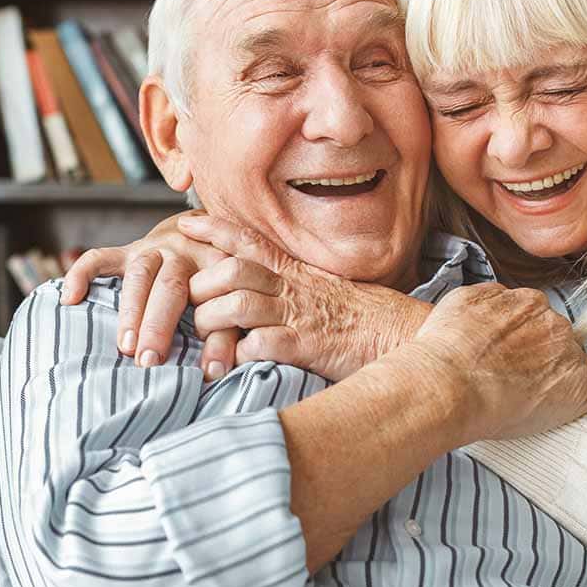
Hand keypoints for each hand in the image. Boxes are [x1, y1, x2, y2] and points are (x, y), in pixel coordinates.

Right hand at [59, 210, 235, 376]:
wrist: (200, 230)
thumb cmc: (218, 279)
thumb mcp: (233, 299)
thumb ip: (227, 333)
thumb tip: (215, 373)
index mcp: (218, 265)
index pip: (217, 302)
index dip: (213, 337)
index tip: (207, 371)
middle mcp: (186, 253)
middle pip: (172, 286)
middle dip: (159, 325)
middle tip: (149, 361)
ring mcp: (154, 249)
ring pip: (140, 275)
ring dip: (131, 311)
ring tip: (124, 347)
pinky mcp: (127, 250)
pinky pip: (100, 257)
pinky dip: (82, 274)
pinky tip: (70, 299)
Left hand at [181, 214, 430, 381]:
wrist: (400, 333)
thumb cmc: (361, 316)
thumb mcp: (322, 287)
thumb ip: (289, 283)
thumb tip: (256, 283)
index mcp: (295, 271)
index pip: (248, 240)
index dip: (214, 230)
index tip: (186, 223)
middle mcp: (292, 287)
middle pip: (231, 271)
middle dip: (201, 286)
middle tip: (192, 305)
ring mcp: (297, 316)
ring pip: (236, 305)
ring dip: (213, 321)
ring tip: (208, 340)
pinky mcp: (304, 347)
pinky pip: (258, 345)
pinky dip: (238, 354)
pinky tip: (233, 362)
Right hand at [408, 283, 586, 446]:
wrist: (449, 385)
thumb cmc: (446, 348)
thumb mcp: (462, 301)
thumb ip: (490, 297)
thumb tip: (502, 299)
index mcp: (529, 303)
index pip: (540, 318)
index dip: (527, 339)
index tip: (515, 355)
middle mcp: (554, 324)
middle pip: (559, 339)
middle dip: (545, 356)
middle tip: (519, 379)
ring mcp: (569, 357)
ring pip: (578, 363)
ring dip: (563, 376)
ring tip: (535, 398)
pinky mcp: (580, 390)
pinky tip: (581, 403)